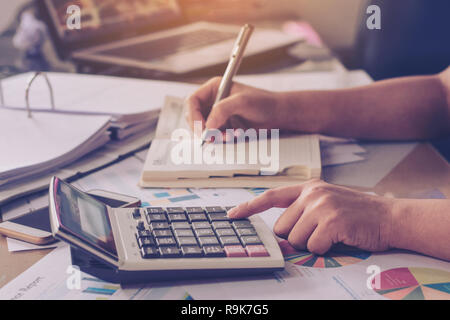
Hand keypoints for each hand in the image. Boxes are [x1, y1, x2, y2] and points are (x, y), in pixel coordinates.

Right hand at [186, 77, 287, 131]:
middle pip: (194, 117)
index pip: (193, 101)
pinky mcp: (224, 127)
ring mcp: (218, 115)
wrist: (277, 115)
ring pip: (203, 129)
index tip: (201, 128)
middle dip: (202, 129)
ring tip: (229, 136)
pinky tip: (235, 136)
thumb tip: (208, 124)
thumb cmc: (263, 102)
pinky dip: (221, 139)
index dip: (193, 115)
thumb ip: (222, 110)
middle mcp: (213, 101)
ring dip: (214, 136)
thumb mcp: (242, 102)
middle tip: (210, 138)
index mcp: (214, 88)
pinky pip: (214, 136)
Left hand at [228, 180, 394, 254]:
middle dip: (297, 236)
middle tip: (320, 232)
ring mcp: (321, 205)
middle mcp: (312, 193)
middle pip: (282, 227)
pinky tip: (339, 238)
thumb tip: (281, 232)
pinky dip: (325, 249)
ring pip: (296, 239)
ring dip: (312, 243)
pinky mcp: (331, 221)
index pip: (271, 196)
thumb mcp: (327, 203)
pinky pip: (313, 246)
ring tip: (331, 234)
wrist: (389, 217)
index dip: (249, 207)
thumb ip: (302, 211)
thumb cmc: (357, 214)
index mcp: (309, 188)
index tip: (233, 215)